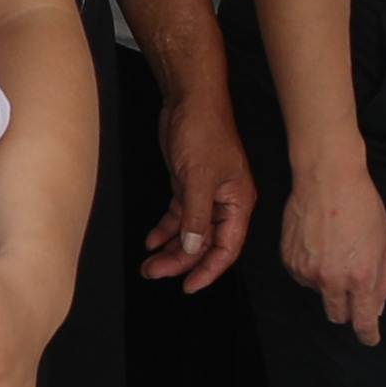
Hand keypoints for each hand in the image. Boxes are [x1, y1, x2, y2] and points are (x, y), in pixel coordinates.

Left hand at [141, 79, 257, 290]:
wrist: (189, 99)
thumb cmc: (204, 131)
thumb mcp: (198, 177)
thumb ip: (196, 217)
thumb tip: (192, 249)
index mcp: (238, 202)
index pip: (227, 248)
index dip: (208, 270)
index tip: (188, 287)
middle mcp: (224, 202)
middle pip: (205, 244)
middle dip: (180, 262)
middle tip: (154, 273)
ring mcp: (206, 194)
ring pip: (189, 233)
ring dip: (170, 249)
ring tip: (148, 264)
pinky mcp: (188, 185)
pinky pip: (178, 216)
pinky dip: (165, 230)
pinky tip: (151, 240)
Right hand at [281, 163, 385, 346]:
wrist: (327, 179)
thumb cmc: (362, 207)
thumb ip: (383, 280)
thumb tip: (376, 307)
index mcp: (360, 277)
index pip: (362, 321)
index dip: (367, 334)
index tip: (370, 338)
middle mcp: (331, 280)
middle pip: (337, 315)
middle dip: (347, 309)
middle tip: (353, 286)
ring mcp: (307, 271)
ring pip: (319, 293)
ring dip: (329, 282)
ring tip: (335, 249)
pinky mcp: (289, 261)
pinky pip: (303, 277)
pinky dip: (312, 268)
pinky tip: (319, 244)